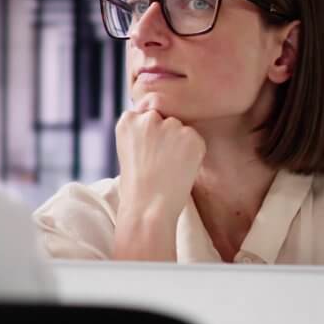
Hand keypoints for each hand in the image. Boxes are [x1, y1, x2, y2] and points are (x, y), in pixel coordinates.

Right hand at [113, 97, 203, 257]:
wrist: (148, 208)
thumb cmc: (136, 186)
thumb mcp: (129, 151)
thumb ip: (142, 133)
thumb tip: (166, 124)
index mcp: (128, 120)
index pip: (146, 116)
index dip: (150, 136)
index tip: (147, 154)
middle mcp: (148, 118)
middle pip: (164, 119)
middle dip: (165, 136)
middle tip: (159, 163)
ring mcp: (171, 125)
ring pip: (181, 129)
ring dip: (179, 144)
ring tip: (168, 168)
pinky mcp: (191, 136)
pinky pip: (196, 140)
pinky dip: (193, 153)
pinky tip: (180, 169)